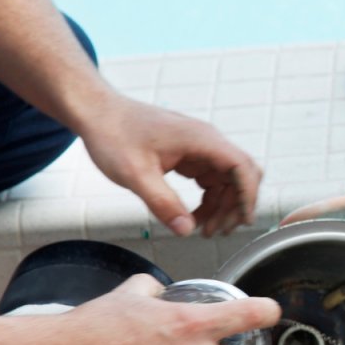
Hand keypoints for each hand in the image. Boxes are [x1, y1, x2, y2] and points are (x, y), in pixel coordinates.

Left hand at [78, 92, 261, 236]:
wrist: (96, 113)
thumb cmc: (113, 134)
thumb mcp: (135, 175)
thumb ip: (163, 204)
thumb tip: (186, 230)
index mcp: (201, 140)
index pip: (241, 167)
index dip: (248, 195)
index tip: (243, 220)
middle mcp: (206, 141)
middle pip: (239, 176)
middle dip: (234, 206)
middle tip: (217, 232)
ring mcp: (199, 147)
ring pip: (227, 181)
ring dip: (221, 206)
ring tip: (203, 229)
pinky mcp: (189, 154)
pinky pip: (210, 180)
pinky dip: (208, 200)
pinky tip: (194, 215)